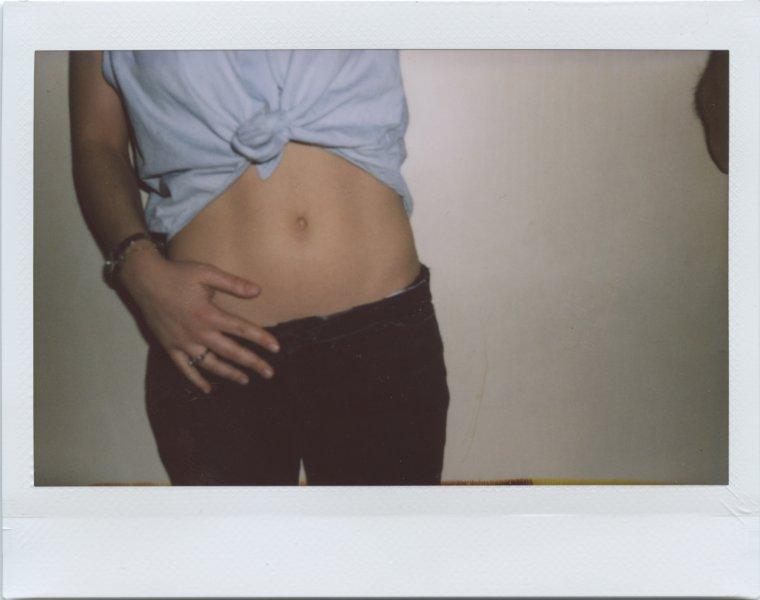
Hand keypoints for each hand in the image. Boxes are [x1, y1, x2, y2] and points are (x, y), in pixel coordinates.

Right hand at [119, 246, 279, 393]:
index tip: (276, 348)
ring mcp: (183, 342)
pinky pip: (185, 368)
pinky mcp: (170, 346)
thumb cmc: (178, 274)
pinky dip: (197, 380)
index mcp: (209, 314)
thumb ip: (233, 284)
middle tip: (269, 373)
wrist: (145, 279)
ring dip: (229, 373)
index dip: (261, 339)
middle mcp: (198, 332)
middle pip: (231, 352)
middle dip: (252, 363)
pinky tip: (208, 389)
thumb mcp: (207, 273)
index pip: (242, 329)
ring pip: (210, 364)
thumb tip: (258, 291)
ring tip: (245, 380)